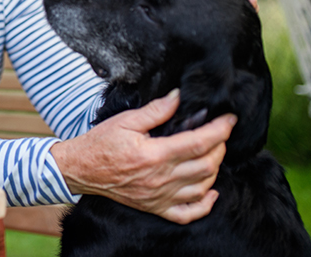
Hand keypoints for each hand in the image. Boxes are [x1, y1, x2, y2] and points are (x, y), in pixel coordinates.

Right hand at [50, 89, 236, 224]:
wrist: (81, 168)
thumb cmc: (101, 143)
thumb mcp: (125, 120)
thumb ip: (155, 110)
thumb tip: (178, 97)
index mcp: (154, 155)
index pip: (198, 142)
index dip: (219, 130)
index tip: (229, 119)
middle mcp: (160, 179)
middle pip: (206, 165)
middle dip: (220, 147)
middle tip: (220, 133)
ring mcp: (159, 196)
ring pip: (202, 187)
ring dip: (215, 169)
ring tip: (213, 153)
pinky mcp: (155, 207)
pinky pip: (188, 213)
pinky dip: (205, 204)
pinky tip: (210, 190)